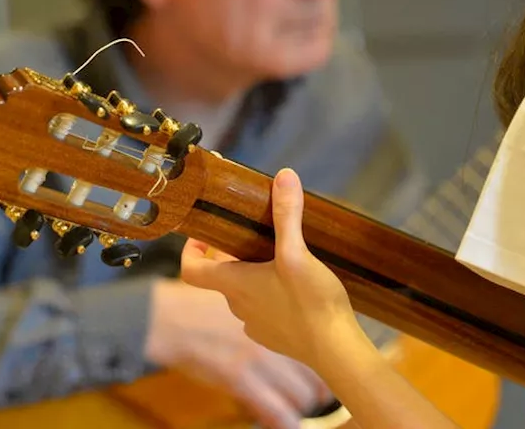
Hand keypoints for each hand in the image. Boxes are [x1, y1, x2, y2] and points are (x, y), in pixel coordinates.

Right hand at [144, 278, 331, 428]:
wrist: (171, 319)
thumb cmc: (198, 307)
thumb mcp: (233, 299)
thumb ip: (254, 311)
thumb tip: (268, 320)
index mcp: (271, 320)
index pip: (310, 343)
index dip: (322, 361)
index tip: (324, 371)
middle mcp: (271, 340)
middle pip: (310, 370)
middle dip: (317, 388)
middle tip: (320, 396)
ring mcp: (257, 361)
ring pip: (298, 392)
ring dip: (301, 404)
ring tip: (303, 411)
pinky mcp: (240, 381)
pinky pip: (272, 408)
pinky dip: (283, 419)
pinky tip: (290, 426)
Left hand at [180, 168, 366, 373]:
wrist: (334, 349)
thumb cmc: (310, 302)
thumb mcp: (297, 253)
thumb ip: (287, 215)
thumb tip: (283, 175)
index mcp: (234, 284)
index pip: (191, 270)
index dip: (190, 250)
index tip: (205, 234)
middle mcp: (238, 306)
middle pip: (222, 277)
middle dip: (233, 255)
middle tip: (256, 235)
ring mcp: (255, 325)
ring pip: (245, 294)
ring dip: (254, 276)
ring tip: (281, 259)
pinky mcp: (274, 336)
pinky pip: (264, 311)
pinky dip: (272, 297)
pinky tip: (296, 289)